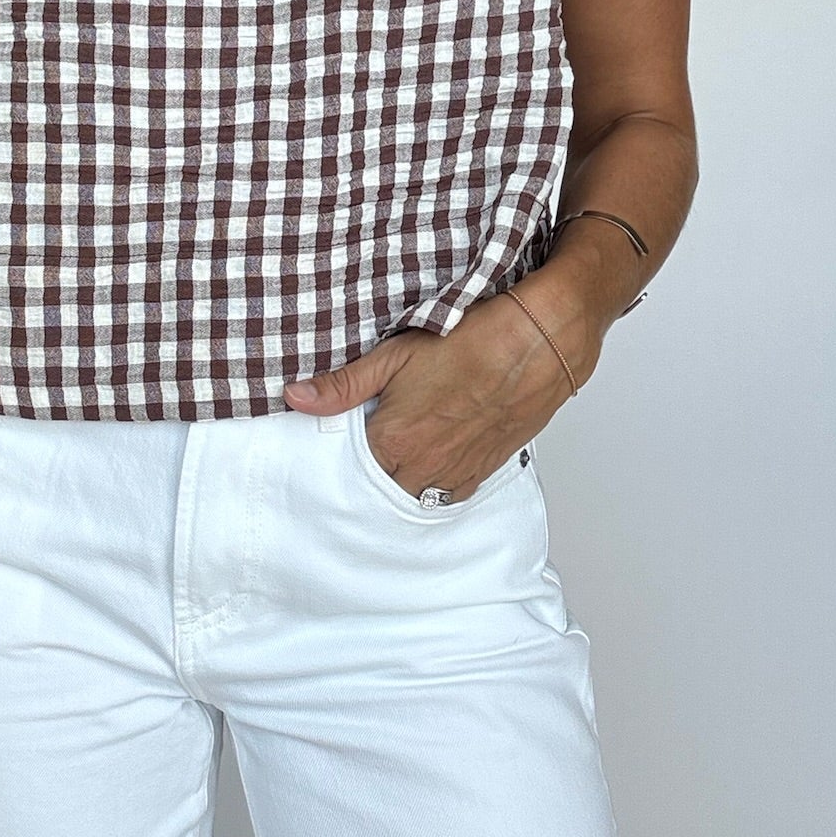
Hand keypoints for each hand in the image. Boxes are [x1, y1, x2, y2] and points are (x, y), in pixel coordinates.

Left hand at [282, 273, 597, 501]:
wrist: (539, 343)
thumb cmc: (472, 341)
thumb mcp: (396, 354)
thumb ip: (343, 384)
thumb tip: (296, 397)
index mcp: (393, 441)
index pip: (350, 468)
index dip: (343, 454)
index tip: (342, 438)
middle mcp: (424, 466)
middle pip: (381, 487)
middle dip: (371, 471)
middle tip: (370, 444)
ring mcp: (457, 472)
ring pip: (416, 495)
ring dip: (403, 479)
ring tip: (400, 452)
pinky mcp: (485, 470)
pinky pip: (450, 494)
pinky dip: (436, 483)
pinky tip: (432, 460)